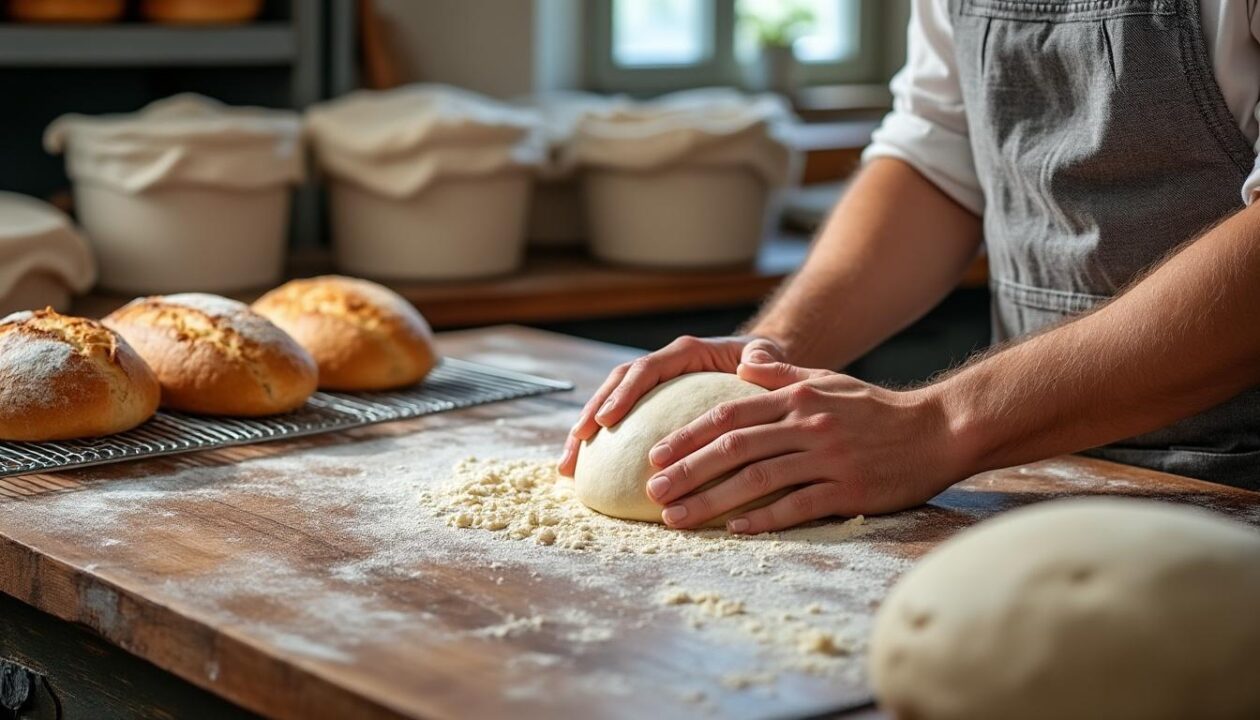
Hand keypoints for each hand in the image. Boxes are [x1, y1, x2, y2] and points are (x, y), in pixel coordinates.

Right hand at [557, 334, 788, 476]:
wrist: (759, 366)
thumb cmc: (763, 364)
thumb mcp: (767, 357)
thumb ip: (763, 359)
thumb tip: (754, 362)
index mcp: (684, 353)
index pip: (646, 369)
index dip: (622, 394)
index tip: (605, 420)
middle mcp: (663, 367)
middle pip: (616, 385)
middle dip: (591, 413)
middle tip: (576, 442)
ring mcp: (654, 388)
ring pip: (609, 405)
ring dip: (585, 433)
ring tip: (568, 466)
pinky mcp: (650, 408)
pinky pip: (620, 425)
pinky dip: (600, 448)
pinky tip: (585, 474)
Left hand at [643, 363, 964, 532]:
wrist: (937, 431)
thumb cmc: (876, 410)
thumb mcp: (828, 381)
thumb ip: (783, 377)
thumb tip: (744, 364)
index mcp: (797, 399)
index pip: (729, 413)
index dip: (688, 435)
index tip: (655, 453)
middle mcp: (807, 426)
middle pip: (734, 448)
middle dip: (687, 470)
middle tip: (652, 490)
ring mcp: (827, 459)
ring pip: (757, 480)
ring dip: (712, 501)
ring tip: (677, 518)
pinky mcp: (848, 491)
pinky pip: (797, 506)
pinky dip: (763, 519)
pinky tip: (734, 530)